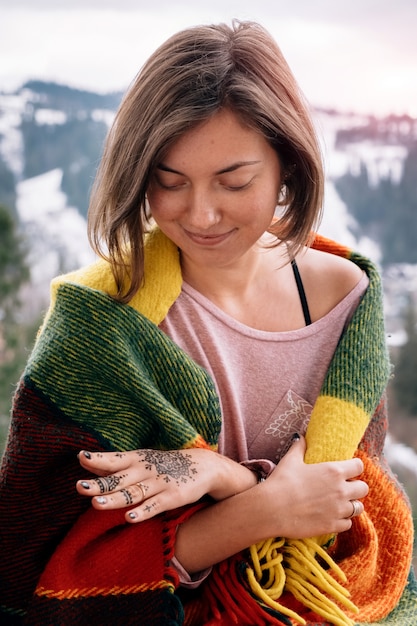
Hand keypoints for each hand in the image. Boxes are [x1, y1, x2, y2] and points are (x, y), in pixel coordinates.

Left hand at [76, 448, 256, 522]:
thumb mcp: (141, 459)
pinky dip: (142, 512)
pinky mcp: (172, 497)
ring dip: (114, 499)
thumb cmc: (163, 465)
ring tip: (95, 504)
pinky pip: (154, 506)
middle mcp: (145, 470)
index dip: (98, 460)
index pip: (114, 460)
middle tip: (80, 487)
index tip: (81, 457)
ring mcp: (158, 484)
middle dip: (99, 484)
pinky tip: (129, 518)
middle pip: (118, 479)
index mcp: (137, 459)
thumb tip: (84, 459)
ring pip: (132, 494)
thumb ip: (115, 464)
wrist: (202, 466)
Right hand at [261, 435, 368, 538]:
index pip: (359, 466)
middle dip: (356, 487)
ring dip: (351, 504)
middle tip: (344, 487)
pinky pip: (348, 524)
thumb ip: (300, 447)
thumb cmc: (281, 481)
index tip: (348, 469)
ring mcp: (339, 510)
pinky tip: (331, 516)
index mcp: (334, 471)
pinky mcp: (333, 526)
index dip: (354, 466)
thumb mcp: (291, 460)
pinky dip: (342, 520)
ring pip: (358, 507)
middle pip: (363, 488)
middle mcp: (341, 490)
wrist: (272, 509)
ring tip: (339, 503)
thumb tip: (301, 437)